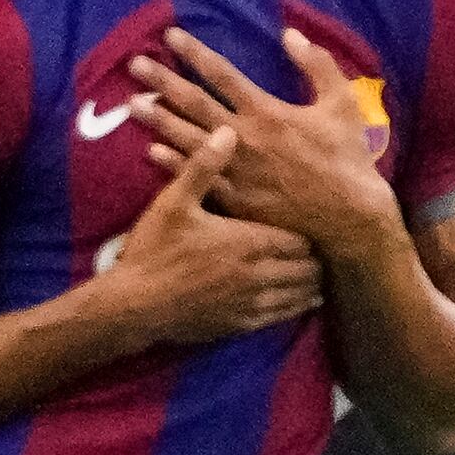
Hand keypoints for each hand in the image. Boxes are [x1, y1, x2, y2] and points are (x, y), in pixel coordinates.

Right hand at [94, 122, 322, 347]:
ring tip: (318, 272)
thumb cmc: (154, 249)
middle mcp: (258, 274)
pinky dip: (297, 306)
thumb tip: (227, 130)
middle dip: (315, 257)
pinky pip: (282, 316)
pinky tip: (304, 301)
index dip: (308, 230)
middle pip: (307, 267)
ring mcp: (251, 303)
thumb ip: (204, 166)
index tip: (310, 220)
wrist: (134, 305)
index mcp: (248, 242)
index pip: (300, 238)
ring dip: (310, 283)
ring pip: (300, 294)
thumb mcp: (175, 202)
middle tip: (319, 245)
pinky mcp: (241, 325)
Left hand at [135, 26, 397, 254]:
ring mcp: (235, 170)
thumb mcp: (343, 103)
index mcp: (267, 111)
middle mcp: (243, 137)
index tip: (171, 36)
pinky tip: (151, 153)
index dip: (195, 53)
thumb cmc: (348, 158)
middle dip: (163, 81)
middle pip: (194, 103)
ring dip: (158, 120)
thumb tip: (291, 33)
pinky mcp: (234, 199)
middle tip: (136, 64)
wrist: (348, 217)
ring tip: (132, 104)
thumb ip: (317, 65)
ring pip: (188, 139)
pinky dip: (172, 164)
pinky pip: (197, 177)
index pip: (223, 74)